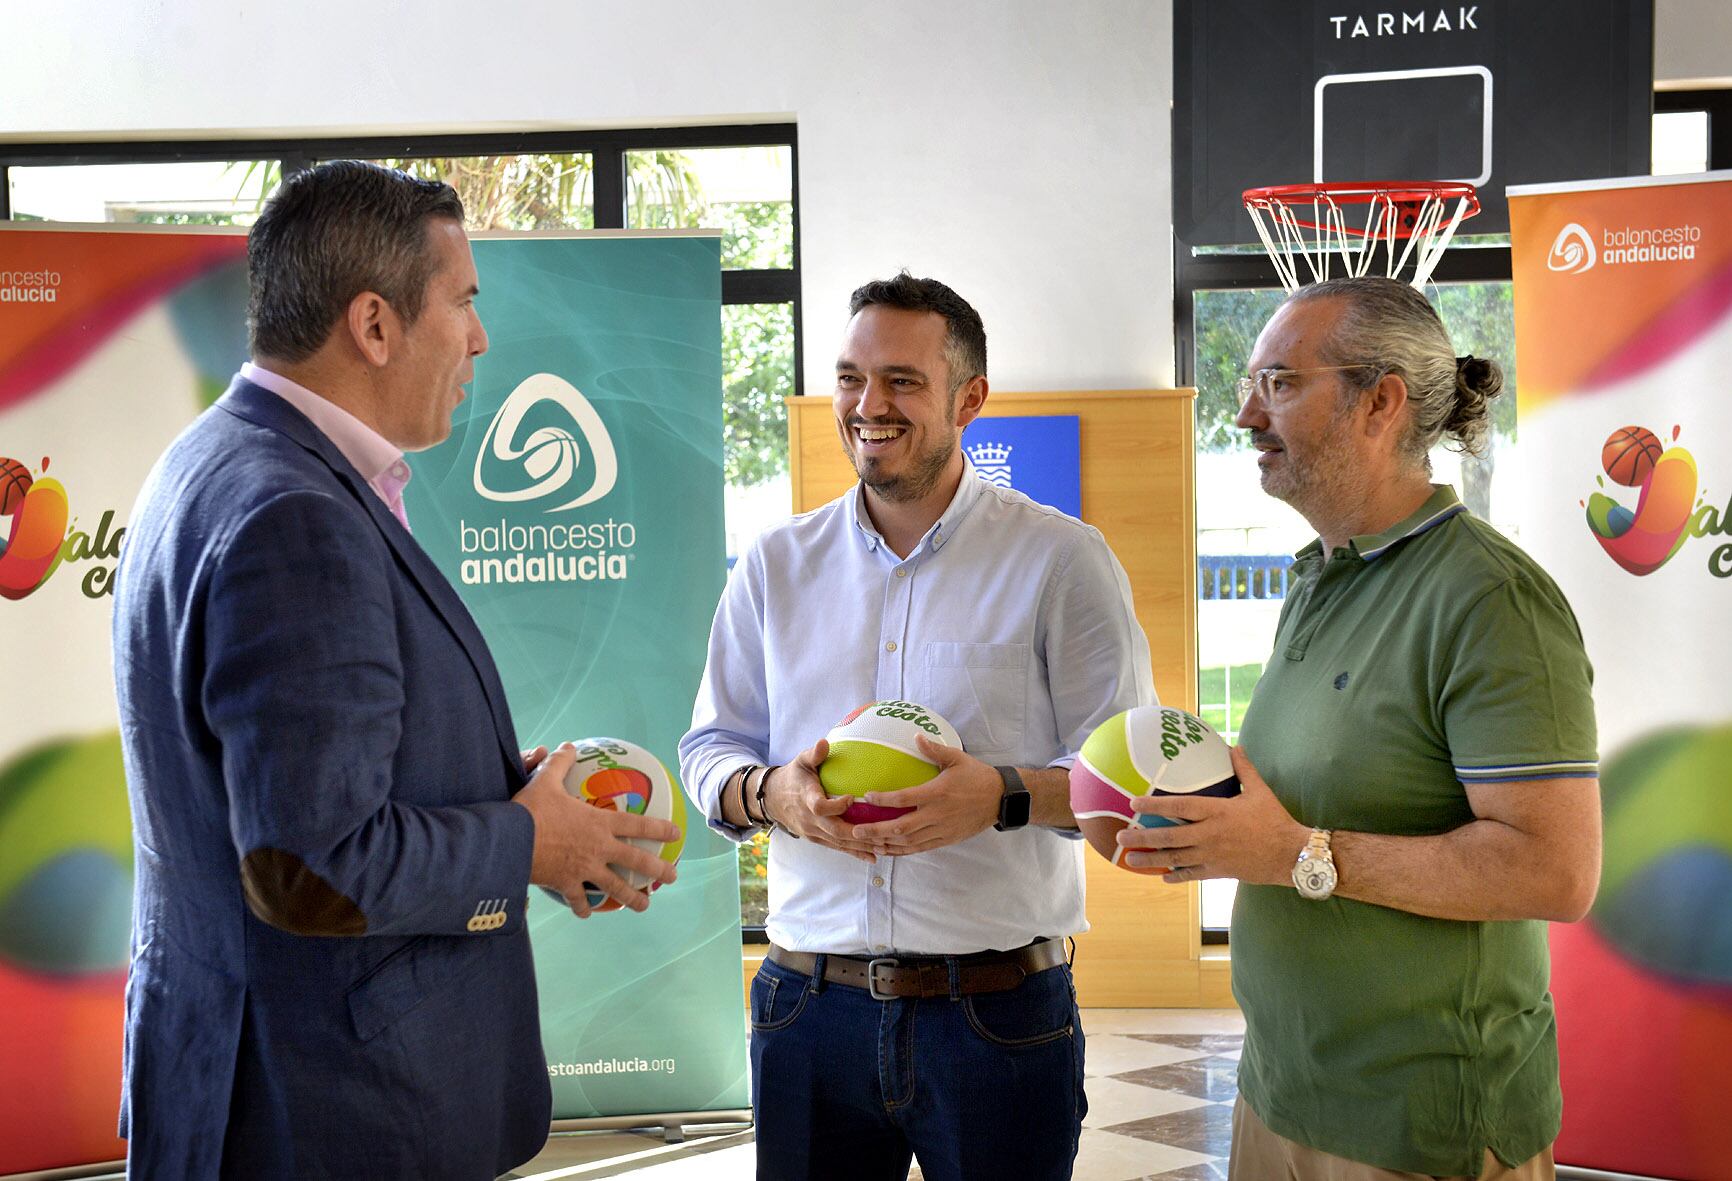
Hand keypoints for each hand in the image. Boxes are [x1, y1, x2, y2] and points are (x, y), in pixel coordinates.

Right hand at [512, 744, 680, 916]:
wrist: (509, 841)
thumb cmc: (530, 810)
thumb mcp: (545, 781)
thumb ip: (559, 763)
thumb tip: (566, 745)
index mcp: (599, 823)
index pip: (638, 825)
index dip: (660, 829)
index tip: (677, 834)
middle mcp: (598, 848)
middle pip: (636, 861)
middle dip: (658, 869)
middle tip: (673, 877)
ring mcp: (584, 869)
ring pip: (616, 888)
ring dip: (632, 898)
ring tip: (644, 905)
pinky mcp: (566, 884)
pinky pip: (579, 900)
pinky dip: (583, 908)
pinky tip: (587, 914)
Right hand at [761, 740, 878, 862]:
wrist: (773, 799)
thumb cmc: (793, 777)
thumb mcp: (801, 762)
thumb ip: (814, 754)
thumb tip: (824, 742)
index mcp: (806, 799)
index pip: (819, 807)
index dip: (835, 806)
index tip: (851, 798)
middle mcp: (809, 819)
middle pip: (834, 830)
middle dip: (858, 834)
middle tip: (881, 832)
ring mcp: (813, 832)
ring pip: (839, 842)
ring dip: (861, 846)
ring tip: (884, 846)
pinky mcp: (818, 839)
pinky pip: (837, 848)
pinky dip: (855, 853)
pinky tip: (873, 857)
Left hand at [849, 735, 1001, 855]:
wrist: (1000, 799)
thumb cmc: (977, 776)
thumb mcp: (957, 758)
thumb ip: (934, 749)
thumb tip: (916, 736)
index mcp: (937, 793)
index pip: (905, 799)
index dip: (884, 800)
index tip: (867, 796)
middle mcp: (937, 815)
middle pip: (901, 827)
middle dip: (876, 830)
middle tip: (856, 830)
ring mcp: (941, 830)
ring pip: (908, 842)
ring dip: (886, 844)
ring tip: (866, 843)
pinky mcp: (945, 840)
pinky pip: (920, 849)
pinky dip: (902, 851)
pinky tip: (887, 850)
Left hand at [1118, 745, 1308, 884]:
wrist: (1291, 855)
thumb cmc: (1275, 820)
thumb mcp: (1260, 791)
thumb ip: (1244, 769)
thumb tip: (1234, 746)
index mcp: (1217, 812)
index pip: (1179, 806)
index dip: (1155, 804)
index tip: (1134, 803)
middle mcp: (1210, 834)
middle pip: (1169, 836)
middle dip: (1142, 836)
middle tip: (1121, 835)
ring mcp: (1212, 856)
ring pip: (1175, 858)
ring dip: (1150, 859)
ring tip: (1130, 859)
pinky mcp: (1218, 872)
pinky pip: (1191, 875)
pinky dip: (1175, 875)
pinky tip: (1162, 876)